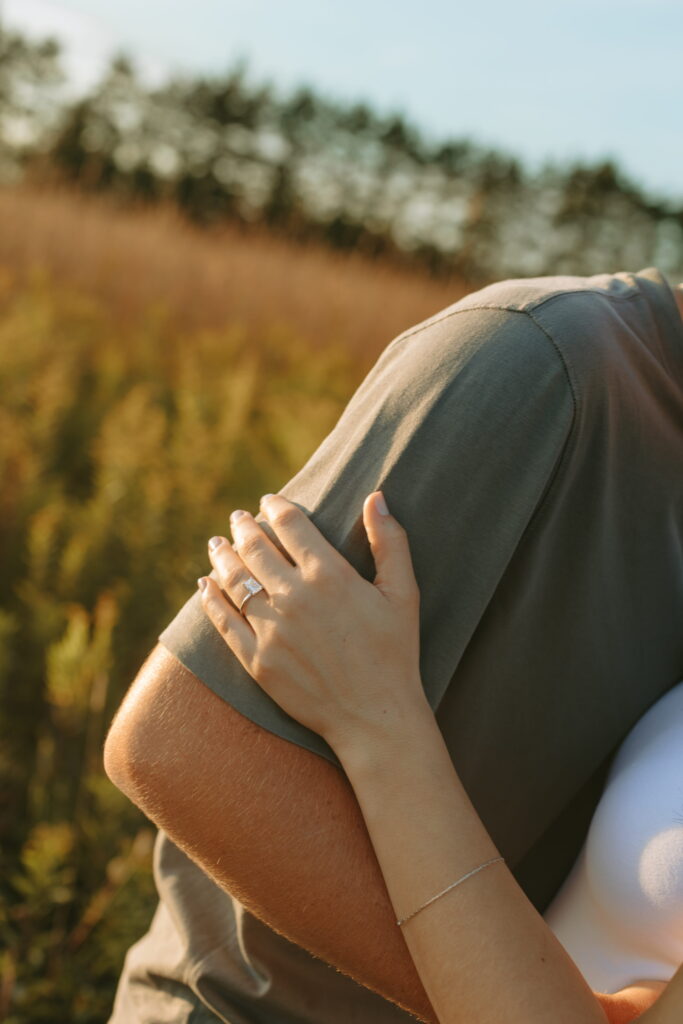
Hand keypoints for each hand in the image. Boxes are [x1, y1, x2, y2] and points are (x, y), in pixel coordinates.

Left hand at [197, 492, 426, 754]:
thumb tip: (377, 497)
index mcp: (329, 575)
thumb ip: (390, 542)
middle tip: (238, 518)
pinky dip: (211, 598)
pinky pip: (224, 620)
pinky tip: (205, 585)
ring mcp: (271, 630)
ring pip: (235, 580)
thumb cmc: (395, 653)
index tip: (269, 501)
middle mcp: (294, 597)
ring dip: (222, 556)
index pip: (290, 525)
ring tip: (217, 544)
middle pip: (256, 547)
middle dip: (244, 527)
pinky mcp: (256, 660)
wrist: (375, 716)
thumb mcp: (403, 594)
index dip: (275, 507)